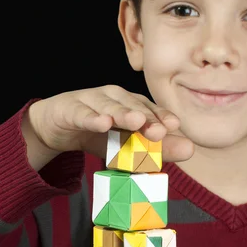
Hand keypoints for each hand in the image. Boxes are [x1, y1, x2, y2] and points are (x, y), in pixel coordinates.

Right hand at [23, 85, 193, 170]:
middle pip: (132, 104)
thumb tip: (190, 149)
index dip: (161, 116)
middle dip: (147, 116)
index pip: (149, 109)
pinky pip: (82, 112)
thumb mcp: (126, 146)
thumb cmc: (96, 134)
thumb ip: (156, 149)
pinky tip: (102, 124)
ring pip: (108, 105)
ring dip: (123, 113)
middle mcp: (113, 97)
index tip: (175, 126)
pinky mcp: (69, 108)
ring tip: (137, 121)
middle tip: (161, 130)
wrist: (56, 128)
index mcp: (129, 104)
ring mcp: (90, 100)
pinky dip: (92, 117)